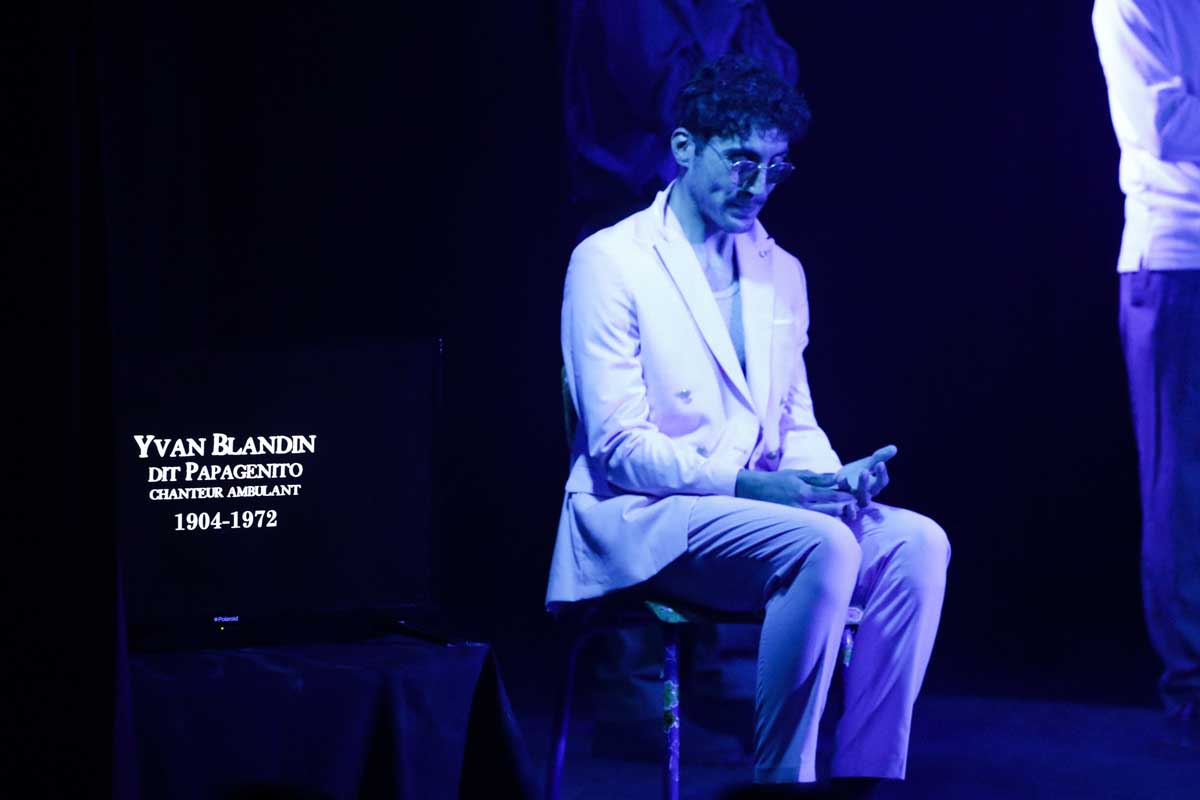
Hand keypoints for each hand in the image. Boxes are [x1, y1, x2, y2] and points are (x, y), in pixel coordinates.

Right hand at [735, 469, 858, 521]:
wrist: (754, 491)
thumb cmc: (776, 480)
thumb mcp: (796, 474)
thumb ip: (816, 477)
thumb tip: (836, 478)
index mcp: (804, 491)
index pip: (829, 494)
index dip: (844, 496)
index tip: (855, 495)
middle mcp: (802, 505)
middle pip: (829, 509)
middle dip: (844, 507)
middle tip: (857, 506)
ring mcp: (797, 515)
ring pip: (822, 519)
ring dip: (836, 516)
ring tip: (848, 514)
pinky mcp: (793, 521)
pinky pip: (812, 523)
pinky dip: (823, 522)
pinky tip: (831, 521)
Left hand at [835, 445, 896, 507]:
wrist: (836, 483)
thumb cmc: (855, 473)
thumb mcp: (866, 464)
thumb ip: (879, 457)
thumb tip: (894, 448)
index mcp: (874, 486)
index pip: (882, 482)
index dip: (882, 473)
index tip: (880, 463)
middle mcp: (866, 495)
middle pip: (869, 491)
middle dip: (865, 482)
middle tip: (864, 471)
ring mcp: (854, 501)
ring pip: (857, 499)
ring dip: (852, 491)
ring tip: (844, 478)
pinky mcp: (841, 505)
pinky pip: (845, 509)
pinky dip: (846, 505)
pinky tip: (840, 485)